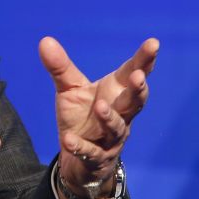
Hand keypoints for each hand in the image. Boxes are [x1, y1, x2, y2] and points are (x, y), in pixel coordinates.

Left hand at [38, 37, 157, 198]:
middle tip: (138, 77)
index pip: (134, 74)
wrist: (78, 158)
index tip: (154, 43)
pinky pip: (91, 153)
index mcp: (116, 93)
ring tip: (100, 106)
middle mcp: (120, 115)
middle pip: (134, 102)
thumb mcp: (70, 89)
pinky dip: (81, 147)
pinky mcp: (97, 158)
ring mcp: (111, 138)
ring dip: (110, 118)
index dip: (145, 60)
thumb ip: (61, 67)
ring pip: (116, 128)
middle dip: (137, 90)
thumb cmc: (82, 116)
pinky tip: (69, 141)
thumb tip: (45, 40)